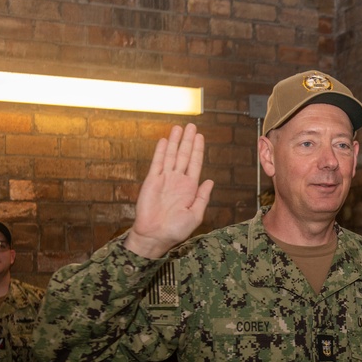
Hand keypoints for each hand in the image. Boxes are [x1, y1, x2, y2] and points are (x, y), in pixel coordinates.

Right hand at [126, 124, 215, 258]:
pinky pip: (157, 163)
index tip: (201, 137)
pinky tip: (165, 140)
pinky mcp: (152, 181)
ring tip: (179, 127)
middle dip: (188, 141)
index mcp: (189, 188)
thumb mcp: (195, 215)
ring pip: (171, 156)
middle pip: (184, 156)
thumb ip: (202, 197)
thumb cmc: (176, 230)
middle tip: (192, 125)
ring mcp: (164, 179)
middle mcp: (177, 181)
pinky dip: (161, 151)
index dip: (198, 150)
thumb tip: (210, 181)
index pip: (195, 164)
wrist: (155, 236)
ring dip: (175, 142)